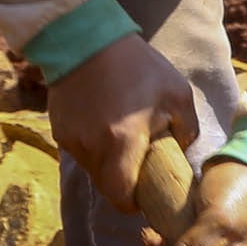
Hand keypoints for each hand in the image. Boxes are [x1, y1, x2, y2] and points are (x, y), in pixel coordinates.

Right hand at [49, 34, 195, 212]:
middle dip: (125, 184)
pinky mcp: (59, 131)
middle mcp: (91, 147)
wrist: (88, 42)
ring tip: (125, 138)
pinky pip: (81, 152)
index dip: (134, 203)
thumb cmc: (139, 67)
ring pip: (93, 170)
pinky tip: (107, 124)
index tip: (146, 196)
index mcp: (121, 141)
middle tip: (142, 168)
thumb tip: (182, 153)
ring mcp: (71, 140)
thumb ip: (187, 131)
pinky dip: (96, 148)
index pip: (120, 196)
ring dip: (110, 164)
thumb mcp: (178, 94)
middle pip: (106, 186)